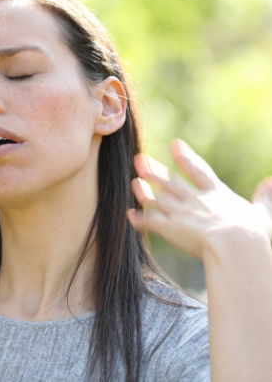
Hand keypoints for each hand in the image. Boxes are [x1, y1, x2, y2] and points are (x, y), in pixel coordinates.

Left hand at [128, 138, 271, 259]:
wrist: (235, 245)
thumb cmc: (252, 234)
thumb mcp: (262, 213)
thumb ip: (265, 197)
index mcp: (216, 194)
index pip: (198, 170)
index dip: (186, 157)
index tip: (174, 144)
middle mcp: (194, 200)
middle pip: (170, 182)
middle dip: (154, 170)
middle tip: (139, 158)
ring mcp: (181, 213)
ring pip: (157, 199)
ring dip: (144, 190)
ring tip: (134, 182)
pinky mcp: (171, 228)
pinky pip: (151, 222)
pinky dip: (140, 219)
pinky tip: (130, 215)